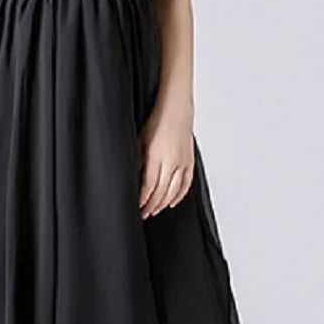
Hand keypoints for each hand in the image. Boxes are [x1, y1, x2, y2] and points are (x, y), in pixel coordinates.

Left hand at [137, 104, 194, 218]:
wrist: (176, 109)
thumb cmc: (156, 121)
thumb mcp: (140, 141)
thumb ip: (138, 161)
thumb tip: (134, 178)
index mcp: (156, 157)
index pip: (148, 186)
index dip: (143, 199)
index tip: (138, 207)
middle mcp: (171, 162)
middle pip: (161, 192)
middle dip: (152, 205)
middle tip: (144, 213)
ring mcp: (182, 163)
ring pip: (173, 191)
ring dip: (163, 203)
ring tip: (155, 210)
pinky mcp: (190, 161)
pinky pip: (186, 184)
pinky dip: (179, 195)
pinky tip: (172, 202)